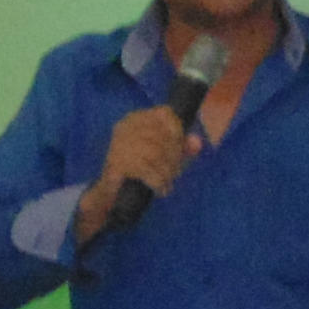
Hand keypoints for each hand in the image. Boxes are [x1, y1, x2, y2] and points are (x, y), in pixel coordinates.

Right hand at [73, 105, 196, 239]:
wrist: (112, 194)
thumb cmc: (141, 169)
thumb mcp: (167, 156)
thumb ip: (184, 147)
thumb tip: (197, 142)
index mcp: (136, 118)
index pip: (164, 114)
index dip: (177, 131)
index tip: (180, 150)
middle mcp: (125, 126)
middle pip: (162, 136)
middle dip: (174, 157)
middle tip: (175, 173)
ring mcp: (119, 144)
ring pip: (155, 153)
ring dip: (167, 172)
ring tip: (168, 182)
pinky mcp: (116, 163)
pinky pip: (145, 169)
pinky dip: (158, 181)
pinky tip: (161, 189)